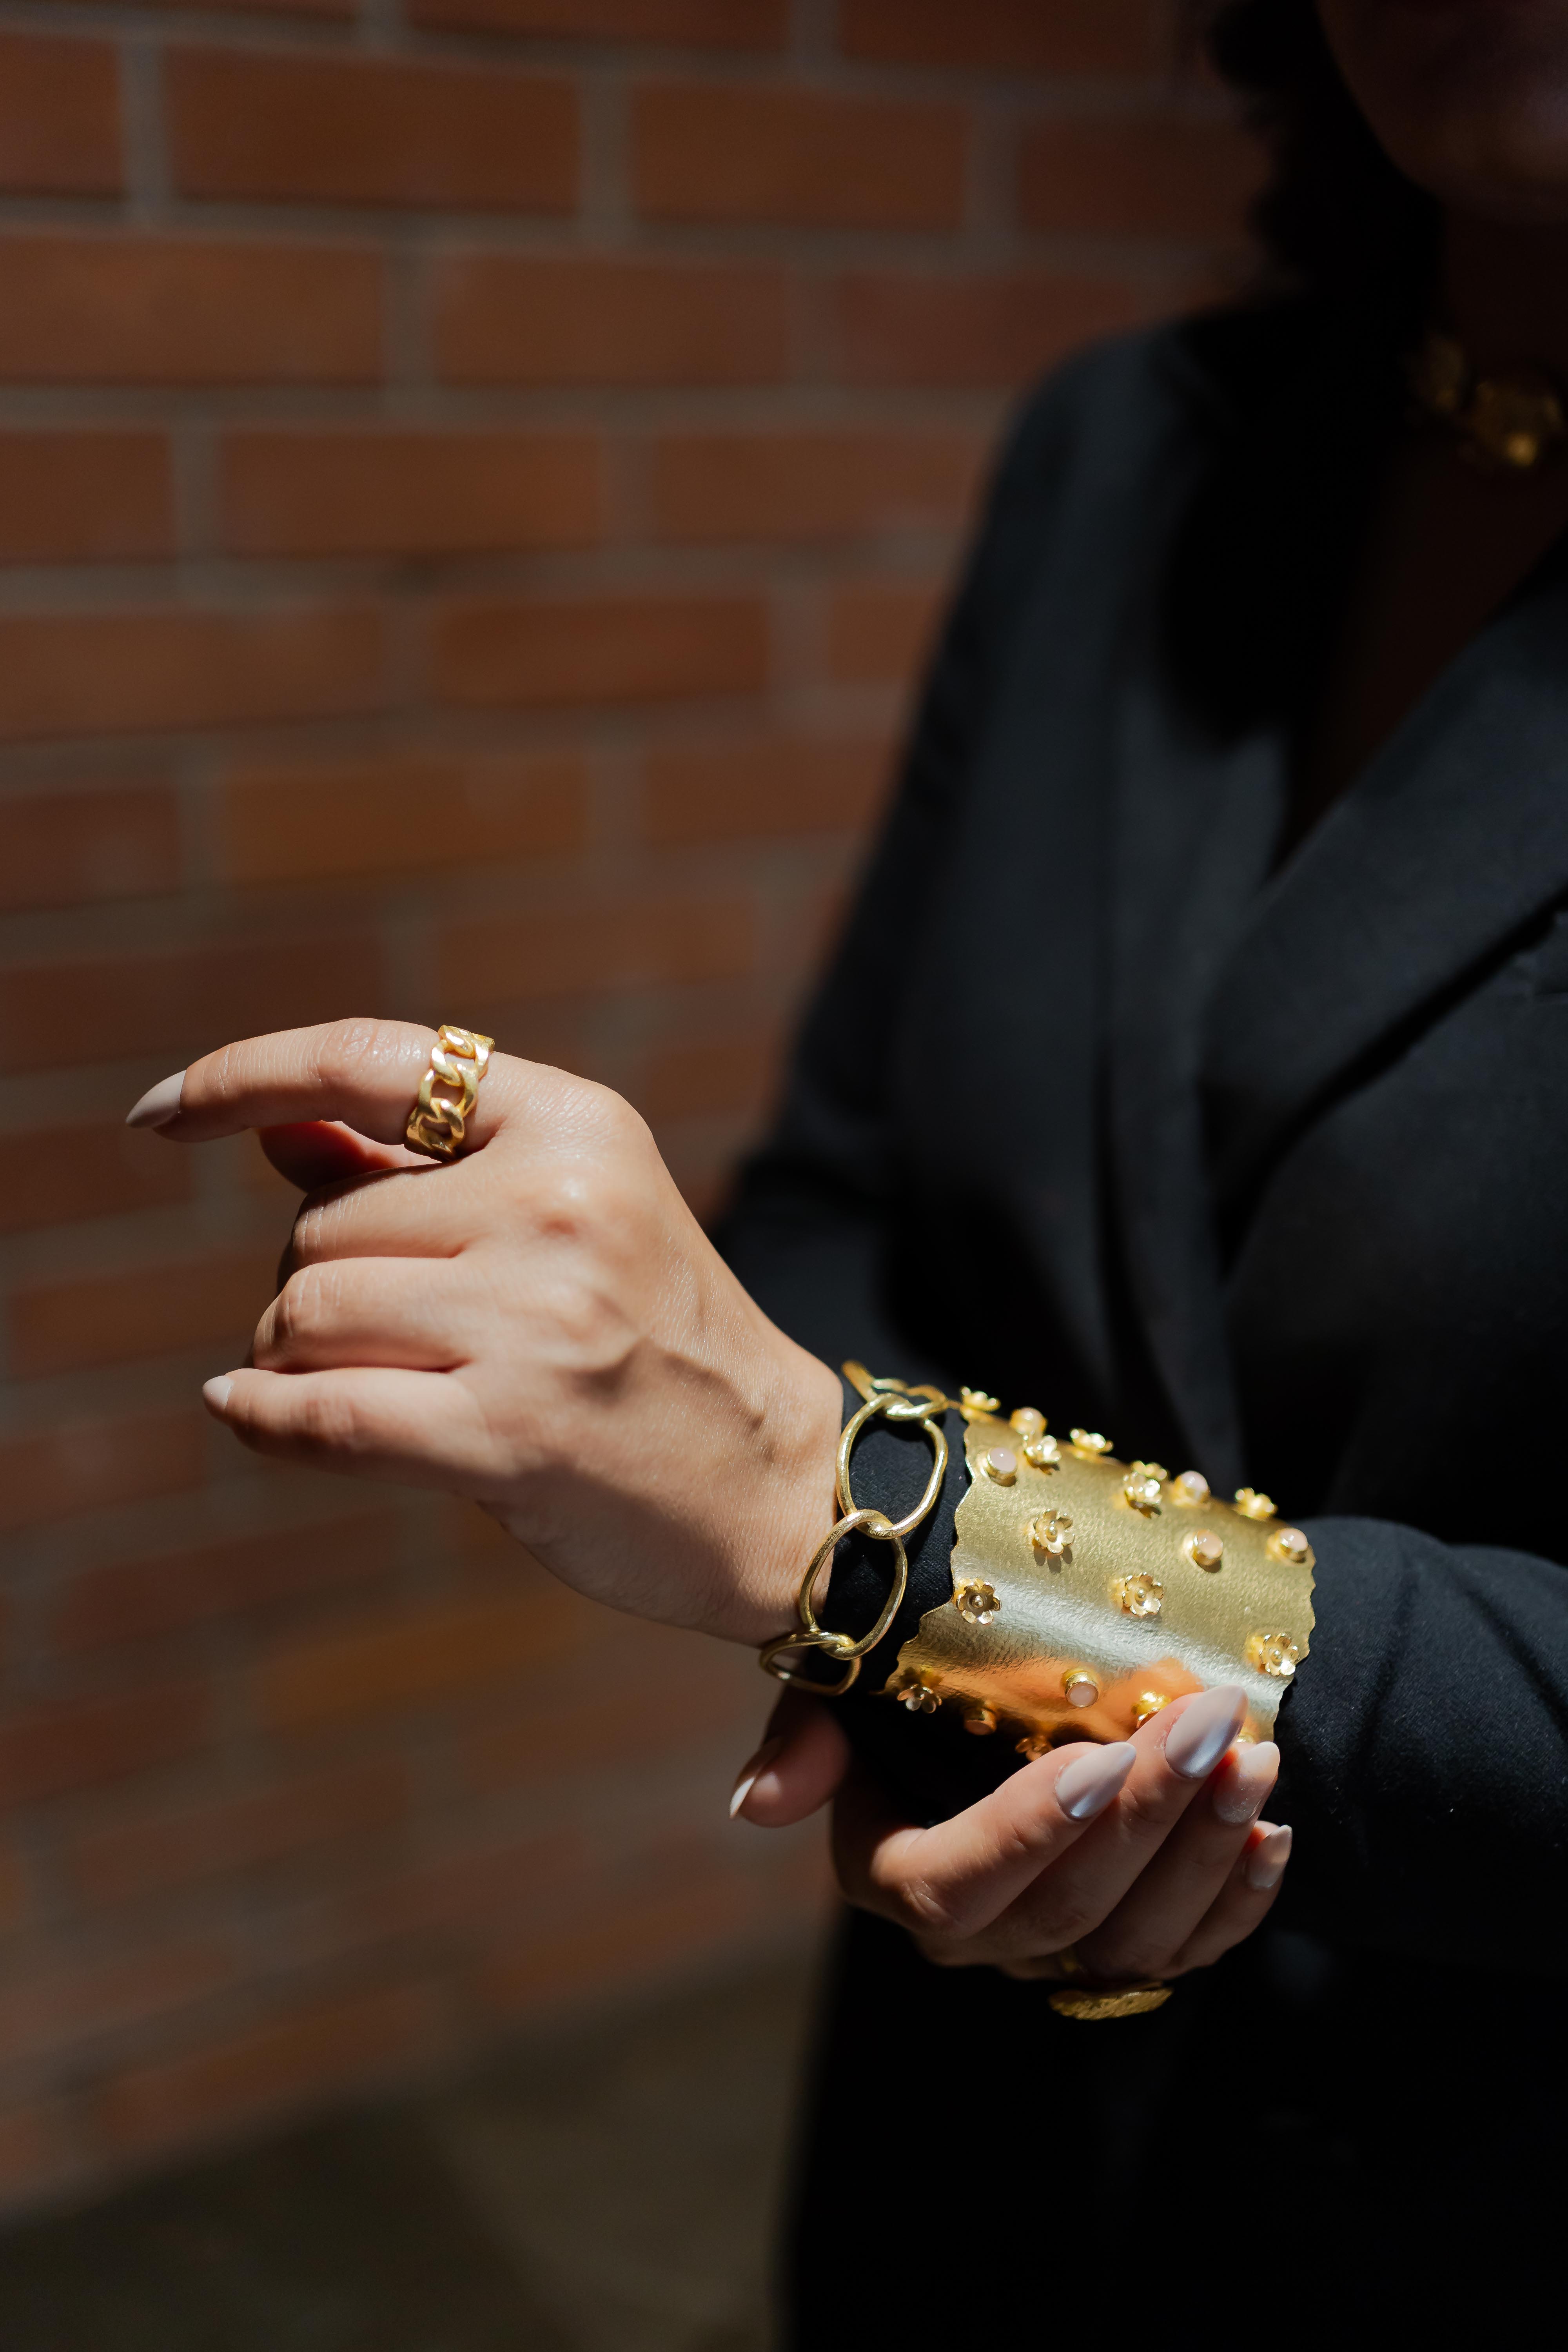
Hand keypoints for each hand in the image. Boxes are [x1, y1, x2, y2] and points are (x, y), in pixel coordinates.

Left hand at [127, 1018, 843, 1643]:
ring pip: (309, 1313)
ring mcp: (538, 1319)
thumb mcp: (566, 1220)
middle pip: (323, 1223)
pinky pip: (320, 1412)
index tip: (162, 1112)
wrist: (778, 1485)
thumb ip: (421, 1169)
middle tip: (387, 1332)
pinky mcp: (510, 1431)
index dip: (245, 1073)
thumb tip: (270, 1123)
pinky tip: (249, 1411)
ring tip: (367, 1383)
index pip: (372, 1060)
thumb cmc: (654, 1347)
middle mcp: (559, 1204)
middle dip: (317, 1282)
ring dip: (298, 1355)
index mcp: (577, 1125)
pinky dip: (264, 1415)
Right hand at [732, 1682, 1291, 1981]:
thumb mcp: (838, 1690)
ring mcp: (1055, 1955)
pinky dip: (1238, 1899)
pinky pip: (1188, 1951)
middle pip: (1065, 1908)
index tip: (1092, 1759)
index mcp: (893, 1874)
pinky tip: (1274, 1830)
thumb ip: (804, 1741)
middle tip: (1209, 1720)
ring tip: (1257, 1757)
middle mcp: (974, 1939)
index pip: (955, 1886)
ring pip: (1136, 1938)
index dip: (1024, 1832)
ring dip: (1205, 1849)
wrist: (974, 1695)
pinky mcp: (1125, 1951)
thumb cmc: (901, 1677)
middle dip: (1145, 1813)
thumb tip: (756, 1805)